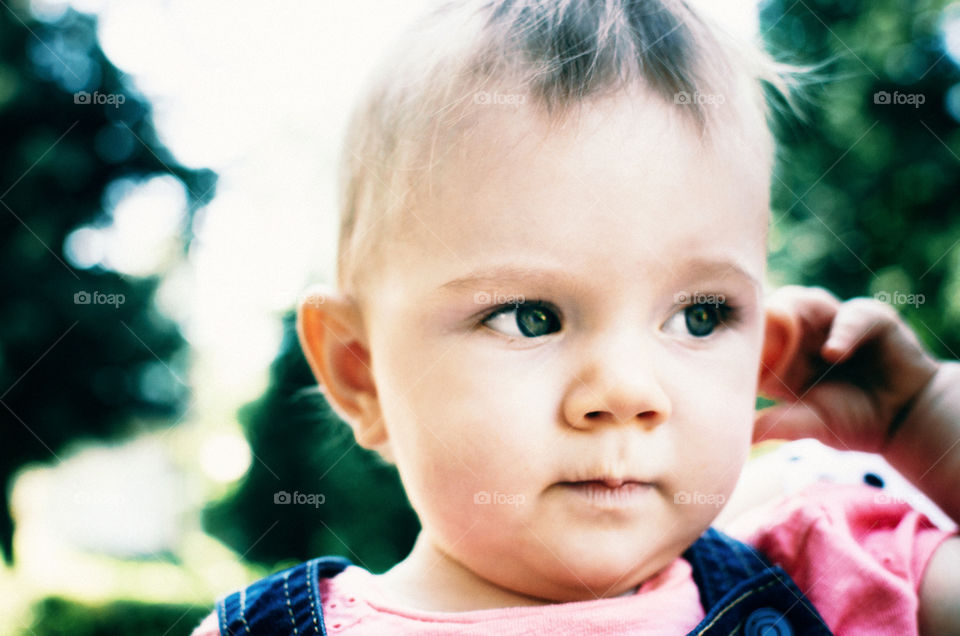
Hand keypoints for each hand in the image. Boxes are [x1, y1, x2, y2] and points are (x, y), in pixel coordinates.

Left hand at [754, 286, 939, 452]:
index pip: (757, 335)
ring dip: (797, 310)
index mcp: (785, 356)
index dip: (745, 337)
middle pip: (776, 308)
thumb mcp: (813, 423)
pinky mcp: (869, 320)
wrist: (905, 422)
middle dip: (766, 315)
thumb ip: (781, 424)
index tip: (730, 343)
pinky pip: (851, 315)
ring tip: (790, 331)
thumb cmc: (854, 422)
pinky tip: (834, 353)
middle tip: (755, 328)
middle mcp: (806, 335)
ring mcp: (835, 324)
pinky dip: (842, 331)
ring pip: (808, 301)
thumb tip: (742, 439)